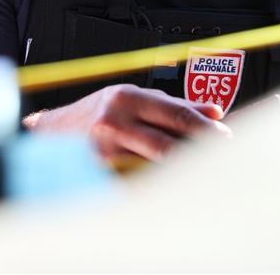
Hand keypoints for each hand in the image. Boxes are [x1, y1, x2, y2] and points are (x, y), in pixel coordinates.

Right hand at [23, 84, 231, 162]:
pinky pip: (137, 178)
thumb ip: (174, 104)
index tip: (227, 137)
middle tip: (224, 158)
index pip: (175, 113)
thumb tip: (215, 111)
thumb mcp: (131, 99)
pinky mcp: (99, 171)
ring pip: (154, 164)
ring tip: (202, 171)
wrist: (52, 133)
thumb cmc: (95, 114)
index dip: (204, 128)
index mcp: (127, 97)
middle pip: (167, 142)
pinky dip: (157, 181)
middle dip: (198, 151)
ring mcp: (105, 149)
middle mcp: (115, 120)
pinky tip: (171, 183)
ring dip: (181, 168)